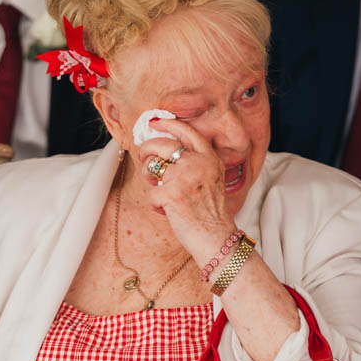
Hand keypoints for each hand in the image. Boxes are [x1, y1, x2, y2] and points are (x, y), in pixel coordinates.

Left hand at [138, 118, 235, 260]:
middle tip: (143, 158)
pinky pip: (150, 194)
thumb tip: (165, 151)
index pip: (187, 131)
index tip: (155, 122)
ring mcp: (184, 178)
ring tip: (159, 191)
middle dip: (146, 150)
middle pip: (161, 145)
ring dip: (149, 179)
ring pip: (151, 167)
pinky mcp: (172, 194)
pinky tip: (167, 212)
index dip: (168, 124)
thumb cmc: (211, 213)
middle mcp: (198, 163)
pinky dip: (155, 206)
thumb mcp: (211, 179)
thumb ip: (195, 163)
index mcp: (209, 158)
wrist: (217, 238)